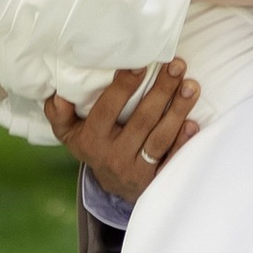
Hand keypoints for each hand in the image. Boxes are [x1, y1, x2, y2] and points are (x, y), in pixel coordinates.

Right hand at [47, 57, 199, 198]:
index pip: (107, 110)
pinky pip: (172, 160)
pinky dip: (183, 142)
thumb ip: (60, 114)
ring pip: (160, 138)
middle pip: (142, 120)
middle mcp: (114, 155)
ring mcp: (137, 170)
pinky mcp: (156, 181)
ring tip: (191, 86)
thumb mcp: (70, 134)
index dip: (124, 87)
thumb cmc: (94, 146)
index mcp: (92, 139)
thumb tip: (58, 96)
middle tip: (176, 66)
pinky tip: (193, 122)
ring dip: (178, 111)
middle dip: (161, 91)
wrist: (113, 188)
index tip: (141, 64)